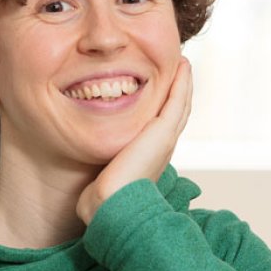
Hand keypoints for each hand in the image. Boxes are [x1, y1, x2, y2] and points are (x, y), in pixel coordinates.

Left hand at [76, 57, 192, 224]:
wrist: (109, 206)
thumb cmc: (101, 201)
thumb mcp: (102, 180)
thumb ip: (101, 172)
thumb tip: (87, 183)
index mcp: (149, 158)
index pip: (161, 126)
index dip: (164, 107)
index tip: (162, 89)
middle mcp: (161, 148)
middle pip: (176, 113)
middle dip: (178, 92)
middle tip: (179, 69)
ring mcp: (165, 140)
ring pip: (181, 105)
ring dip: (183, 83)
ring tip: (183, 64)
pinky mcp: (163, 133)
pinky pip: (178, 100)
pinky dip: (182, 82)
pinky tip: (182, 65)